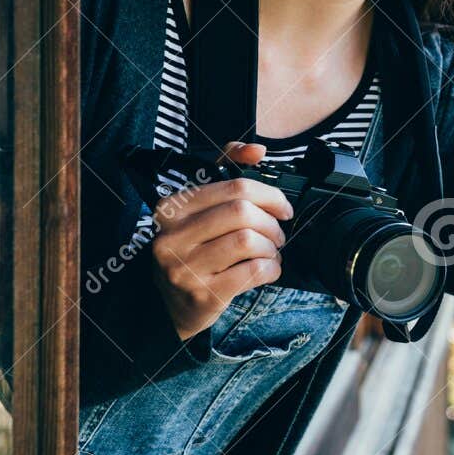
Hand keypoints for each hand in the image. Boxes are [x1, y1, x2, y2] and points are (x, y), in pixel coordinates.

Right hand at [149, 141, 293, 340]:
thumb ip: (226, 171)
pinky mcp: (203, 294)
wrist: (171, 305)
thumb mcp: (200, 208)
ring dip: (271, 247)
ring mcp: (184, 268)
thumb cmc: (193, 249)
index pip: (233, 187)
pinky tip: (267, 270)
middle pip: (242, 212)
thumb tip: (256, 150)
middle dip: (271, 222)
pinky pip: (253, 272)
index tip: (282, 207)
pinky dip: (271, 269)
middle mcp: (172, 236)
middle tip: (278, 233)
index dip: (269, 195)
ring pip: (248, 241)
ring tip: (270, 252)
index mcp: (172, 208)